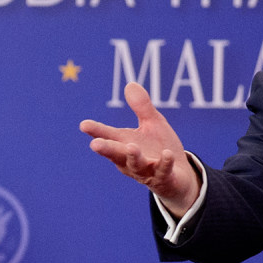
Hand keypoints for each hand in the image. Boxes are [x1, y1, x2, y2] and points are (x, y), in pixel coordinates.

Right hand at [80, 83, 199, 215]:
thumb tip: (130, 84)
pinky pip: (163, 171)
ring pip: (137, 165)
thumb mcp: (152, 124)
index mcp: (124, 144)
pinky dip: (164, 164)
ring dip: (134, 157)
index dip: (96, 131)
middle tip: (95, 144)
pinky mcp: (163, 178)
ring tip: (132, 147)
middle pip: (116, 154)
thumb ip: (141, 107)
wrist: (178, 177)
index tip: (83, 125)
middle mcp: (131, 160)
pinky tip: (167, 154)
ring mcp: (146, 171)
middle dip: (106, 149)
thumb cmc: (159, 149)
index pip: (107, 136)